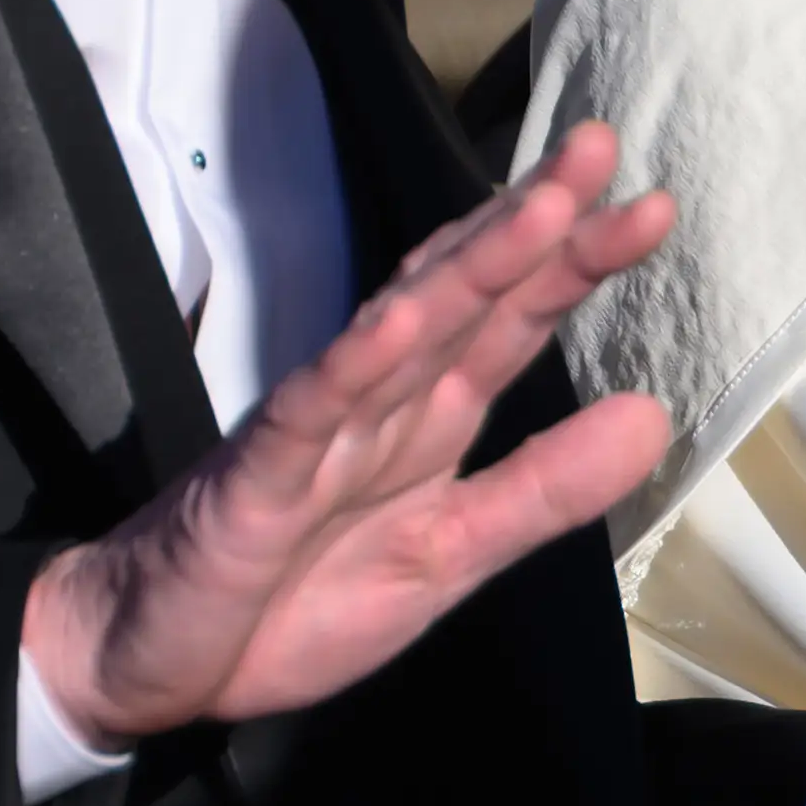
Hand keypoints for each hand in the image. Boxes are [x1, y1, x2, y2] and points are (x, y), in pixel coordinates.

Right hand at [22, 122, 671, 740]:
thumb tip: (652, 415)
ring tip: (539, 208)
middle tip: (600, 146)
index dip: (574, 264)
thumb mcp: (450, 556)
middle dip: (534, 223)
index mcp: (427, 420)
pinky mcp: (255, 479)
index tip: (648, 208)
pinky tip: (401, 324)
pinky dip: (355, 367)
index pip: (511, 324)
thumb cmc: (296, 600)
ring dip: (469, 267)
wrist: (152, 658)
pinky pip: (308, 413)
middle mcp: (379, 401)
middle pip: (466, 296)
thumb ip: (545, 491)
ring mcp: (316, 430)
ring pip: (403, 330)